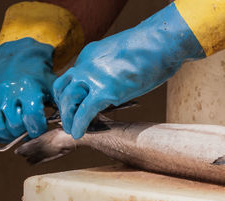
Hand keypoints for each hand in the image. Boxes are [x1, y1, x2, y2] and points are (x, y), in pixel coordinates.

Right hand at [0, 38, 55, 141]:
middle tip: (31, 131)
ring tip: (20, 132)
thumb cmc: (39, 76)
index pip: (32, 117)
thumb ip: (60, 105)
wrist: (17, 59)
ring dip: (11, 135)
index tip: (41, 129)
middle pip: (15, 125)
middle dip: (25, 133)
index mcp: (29, 89)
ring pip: (0, 127)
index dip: (38, 129)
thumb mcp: (53, 86)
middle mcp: (8, 93)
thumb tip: (67, 124)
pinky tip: (7, 130)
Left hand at [53, 3, 204, 138]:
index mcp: (90, 53)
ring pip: (68, 100)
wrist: (160, 43)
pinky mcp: (104, 91)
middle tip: (67, 119)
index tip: (75, 104)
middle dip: (64, 106)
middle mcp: (86, 64)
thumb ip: (113, 68)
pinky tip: (78, 133)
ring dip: (68, 118)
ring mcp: (93, 77)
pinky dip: (79, 125)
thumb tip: (118, 82)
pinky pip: (84, 112)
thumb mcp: (123, 54)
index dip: (72, 93)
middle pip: (64, 88)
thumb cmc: (152, 47)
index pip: (73, 76)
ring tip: (71, 129)